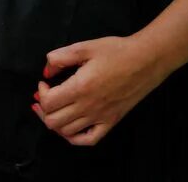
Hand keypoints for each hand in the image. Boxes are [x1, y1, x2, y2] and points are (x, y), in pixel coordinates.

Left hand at [33, 35, 168, 146]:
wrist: (146, 60)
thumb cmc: (117, 51)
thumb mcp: (84, 47)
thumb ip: (60, 58)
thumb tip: (46, 71)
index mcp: (80, 87)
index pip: (48, 102)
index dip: (41, 92)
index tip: (45, 82)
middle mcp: (88, 107)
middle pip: (53, 121)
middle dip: (43, 109)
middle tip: (45, 96)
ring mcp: (100, 117)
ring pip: (67, 133)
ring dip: (55, 122)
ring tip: (55, 109)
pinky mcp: (111, 122)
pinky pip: (89, 140)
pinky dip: (75, 138)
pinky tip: (71, 127)